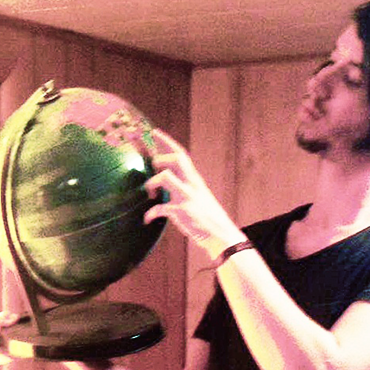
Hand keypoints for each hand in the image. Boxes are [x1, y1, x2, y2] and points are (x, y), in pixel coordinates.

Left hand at [143, 130, 245, 259]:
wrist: (222, 236)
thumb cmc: (209, 218)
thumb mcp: (200, 197)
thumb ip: (186, 187)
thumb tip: (168, 180)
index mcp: (196, 180)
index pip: (181, 154)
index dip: (167, 142)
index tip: (153, 132)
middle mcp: (192, 186)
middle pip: (177, 159)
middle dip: (160, 158)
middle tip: (153, 167)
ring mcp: (187, 198)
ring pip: (166, 177)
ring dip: (152, 183)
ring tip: (150, 193)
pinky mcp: (182, 213)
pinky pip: (159, 208)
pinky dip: (150, 213)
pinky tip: (147, 219)